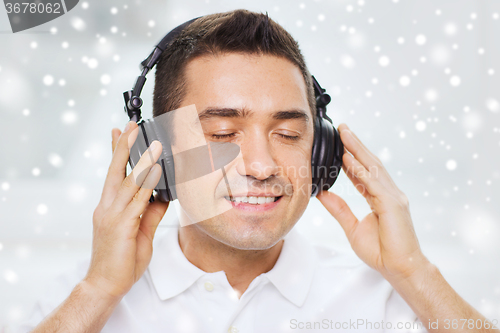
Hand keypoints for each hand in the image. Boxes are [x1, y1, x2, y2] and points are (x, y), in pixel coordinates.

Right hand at [84, 121, 168, 298]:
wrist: (106, 285)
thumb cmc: (121, 259)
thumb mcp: (140, 231)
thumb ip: (150, 212)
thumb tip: (163, 195)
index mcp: (109, 207)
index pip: (113, 173)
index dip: (116, 151)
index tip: (119, 131)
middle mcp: (107, 207)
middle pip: (115, 170)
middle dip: (124, 146)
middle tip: (131, 124)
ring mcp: (112, 215)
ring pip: (128, 181)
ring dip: (141, 160)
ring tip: (153, 142)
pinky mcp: (121, 226)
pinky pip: (137, 200)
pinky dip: (147, 183)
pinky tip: (156, 170)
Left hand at [316, 123, 429, 282]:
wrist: (399, 268)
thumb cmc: (381, 251)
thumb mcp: (353, 227)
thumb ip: (339, 209)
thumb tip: (323, 194)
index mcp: (380, 197)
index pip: (363, 172)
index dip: (351, 157)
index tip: (339, 144)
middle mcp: (389, 193)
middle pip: (370, 163)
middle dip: (355, 145)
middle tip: (342, 128)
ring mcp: (393, 196)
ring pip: (372, 168)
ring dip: (357, 149)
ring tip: (344, 134)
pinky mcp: (393, 204)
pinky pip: (373, 183)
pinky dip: (360, 170)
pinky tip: (349, 158)